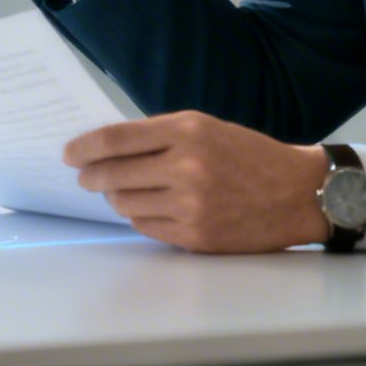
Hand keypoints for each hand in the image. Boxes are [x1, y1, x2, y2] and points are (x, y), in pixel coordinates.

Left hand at [64, 111, 331, 253]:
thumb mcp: (208, 128)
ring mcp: (190, 206)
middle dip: (91, 176)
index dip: (85, 147)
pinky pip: (145, 226)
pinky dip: (140, 215)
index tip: (69, 153)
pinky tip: (150, 207)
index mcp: (189, 131)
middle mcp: (187, 167)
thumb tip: (107, 149)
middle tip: (85, 176)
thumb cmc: (250, 155)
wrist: (297, 193)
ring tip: (124, 190)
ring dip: (117, 196)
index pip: (117, 139)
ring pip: (125, 203)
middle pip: (112, 174)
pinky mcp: (194, 237)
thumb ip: (161, 135)